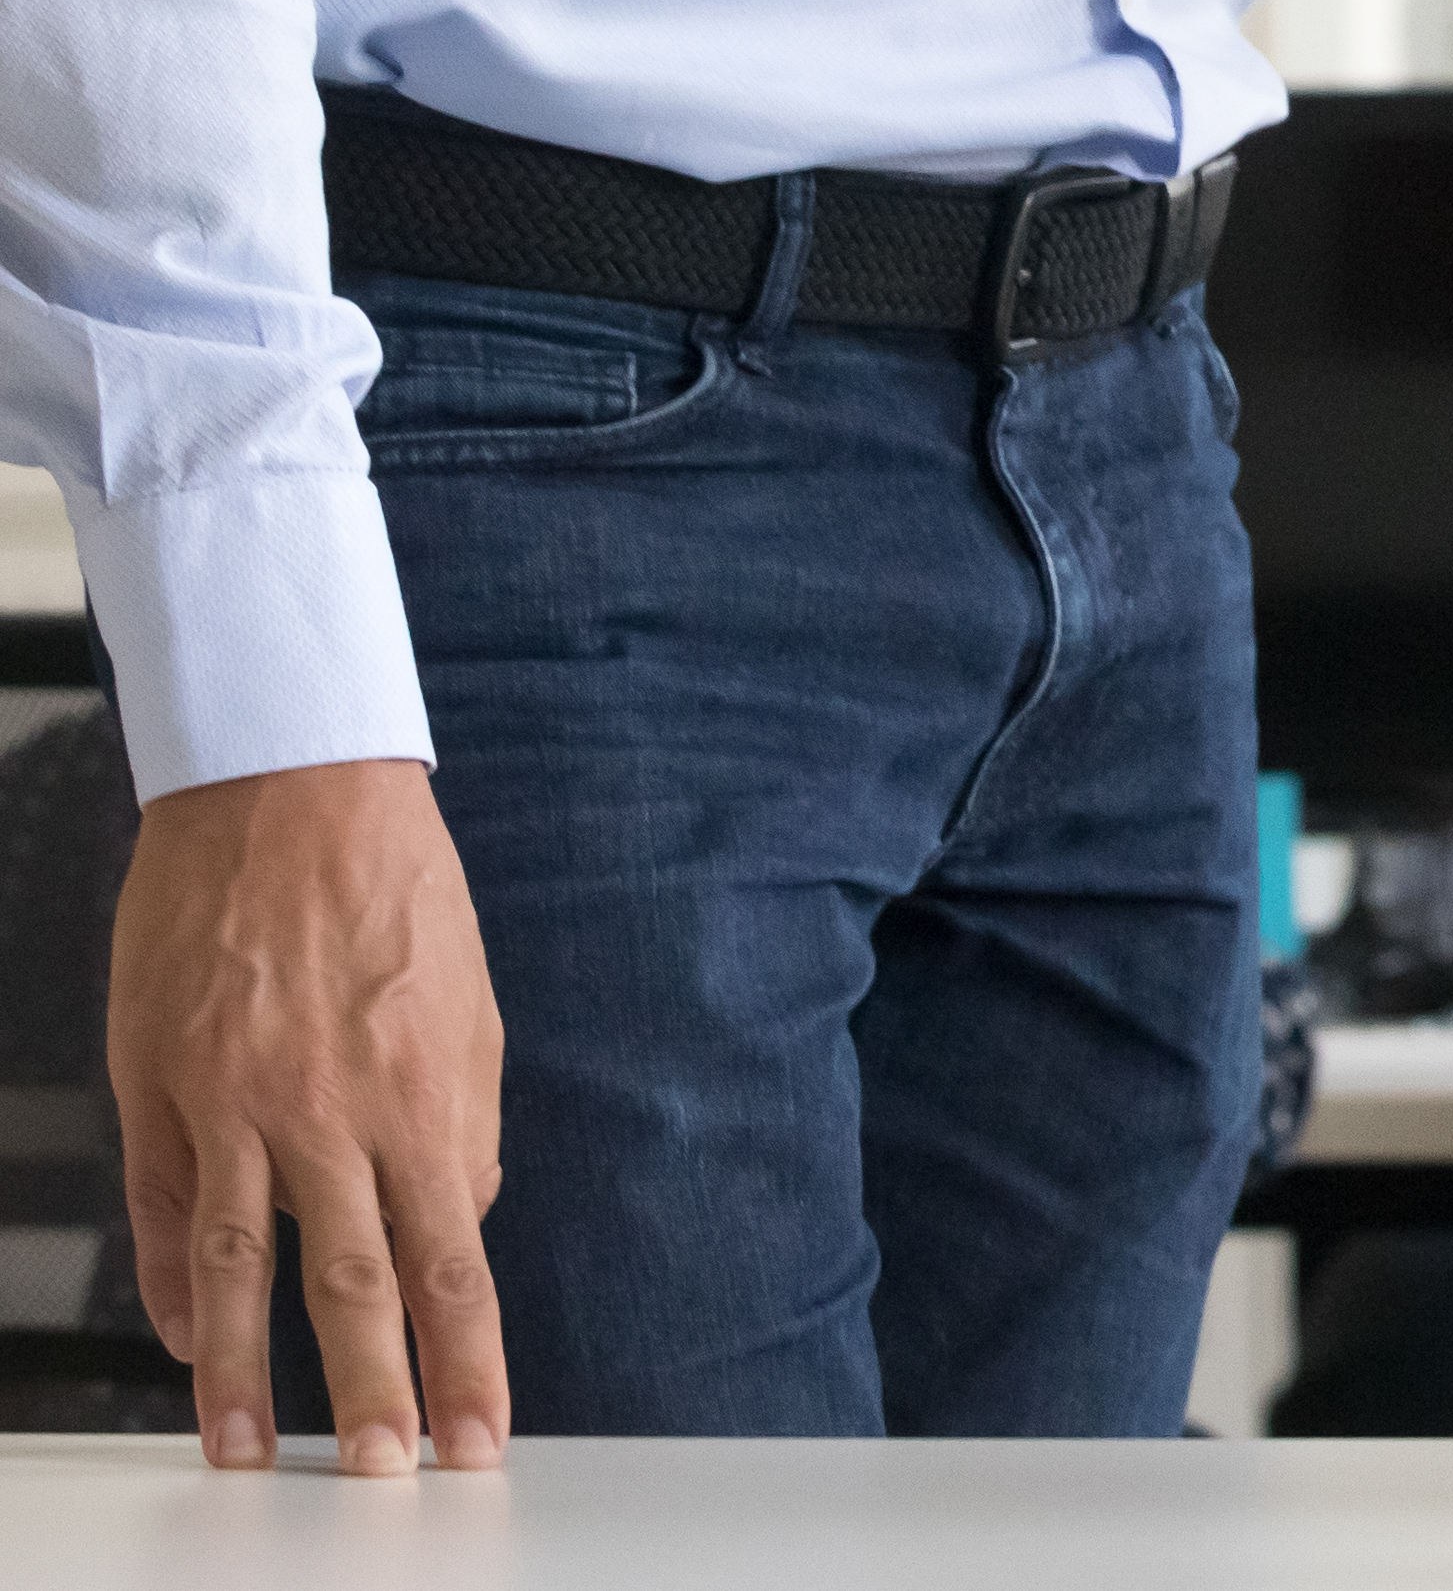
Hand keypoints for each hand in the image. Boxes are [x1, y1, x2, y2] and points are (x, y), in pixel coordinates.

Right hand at [110, 757, 508, 1475]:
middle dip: (373, 1394)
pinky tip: (180, 1339)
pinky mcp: (160, 1085)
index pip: (453, 1262)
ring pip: (236, 1269)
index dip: (468, 1360)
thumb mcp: (471, 1002)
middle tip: (383, 1475)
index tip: (478, 1434)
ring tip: (252, 1453)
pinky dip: (169, 1285)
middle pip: (353, 1285)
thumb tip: (457, 1218)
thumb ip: (466, 1121)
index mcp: (424, 1094)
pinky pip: (162, 1208)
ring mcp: (234, 1104)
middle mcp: (330, 1113)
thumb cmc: (393, 888)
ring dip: (244, 1374)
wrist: (291, 789)